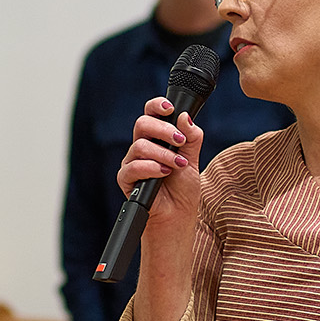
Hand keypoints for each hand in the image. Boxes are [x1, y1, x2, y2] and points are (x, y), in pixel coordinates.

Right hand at [117, 97, 205, 230]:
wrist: (178, 215)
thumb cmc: (183, 188)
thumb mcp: (193, 159)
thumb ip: (191, 138)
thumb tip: (185, 116)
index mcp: (156, 138)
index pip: (150, 114)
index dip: (156, 106)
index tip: (169, 108)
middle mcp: (141, 147)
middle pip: (142, 124)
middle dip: (163, 129)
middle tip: (179, 141)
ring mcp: (132, 162)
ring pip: (140, 146)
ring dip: (163, 154)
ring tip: (178, 165)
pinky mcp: (126, 179)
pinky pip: (133, 167)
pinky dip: (151, 168)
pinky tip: (164, 173)